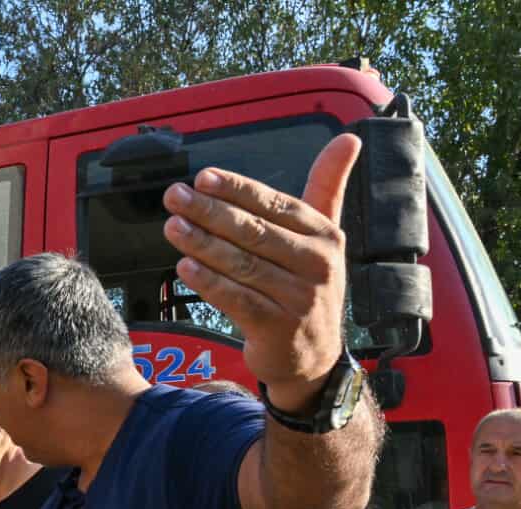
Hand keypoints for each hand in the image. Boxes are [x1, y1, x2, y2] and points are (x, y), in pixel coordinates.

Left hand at [162, 133, 360, 410]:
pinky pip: (237, 299)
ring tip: (172, 226)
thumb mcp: (323, 238)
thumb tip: (348, 138)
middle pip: (254, 232)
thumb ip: (327, 188)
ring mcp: (299, 298)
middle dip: (210, 211)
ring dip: (202, 244)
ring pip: (242, 264)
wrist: (313, 357)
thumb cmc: (308, 286)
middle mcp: (317, 265)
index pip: (276, 205)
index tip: (203, 177)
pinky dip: (210, 282)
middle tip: (175, 196)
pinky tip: (184, 267)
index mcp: (325, 236)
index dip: (238, 190)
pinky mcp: (278, 328)